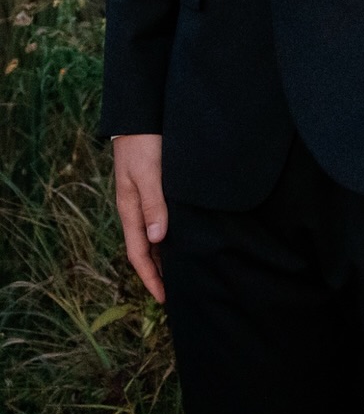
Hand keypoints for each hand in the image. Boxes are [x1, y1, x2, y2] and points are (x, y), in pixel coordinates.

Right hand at [113, 133, 166, 303]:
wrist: (140, 114)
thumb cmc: (144, 143)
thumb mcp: (148, 173)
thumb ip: (154, 204)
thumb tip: (158, 239)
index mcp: (130, 209)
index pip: (138, 253)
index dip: (151, 277)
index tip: (164, 298)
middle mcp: (136, 208)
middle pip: (146, 248)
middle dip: (159, 272)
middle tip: (178, 292)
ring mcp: (144, 198)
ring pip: (154, 235)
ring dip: (165, 254)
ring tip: (183, 271)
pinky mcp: (155, 187)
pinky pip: (160, 219)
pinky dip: (169, 234)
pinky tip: (183, 236)